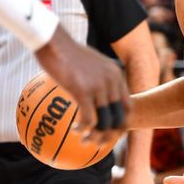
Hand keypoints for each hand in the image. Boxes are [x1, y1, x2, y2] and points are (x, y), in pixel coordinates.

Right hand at [34, 25, 128, 147]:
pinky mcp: (83, 91)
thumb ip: (99, 77)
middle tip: (96, 141)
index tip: (110, 132)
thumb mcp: (92, 63)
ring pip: (105, 123)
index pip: (128, 106)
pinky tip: (74, 129)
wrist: (54, 41)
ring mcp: (99, 87)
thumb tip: (96, 94)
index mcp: (116, 75)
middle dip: (111, 135)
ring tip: (84, 140)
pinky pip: (88, 119)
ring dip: (95, 136)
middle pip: (119, 118)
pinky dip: (82, 129)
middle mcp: (112, 82)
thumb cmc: (68, 52)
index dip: (122, 123)